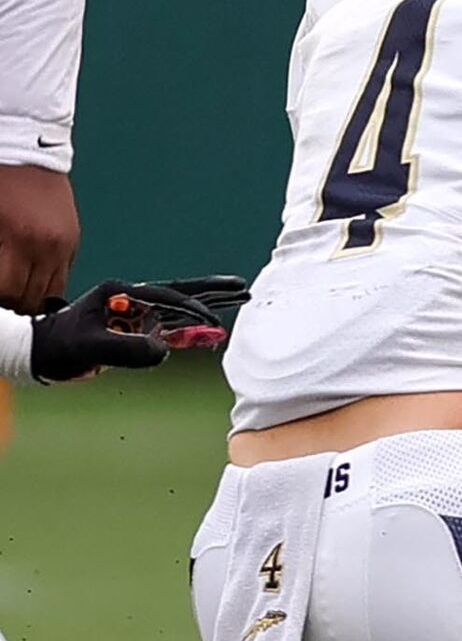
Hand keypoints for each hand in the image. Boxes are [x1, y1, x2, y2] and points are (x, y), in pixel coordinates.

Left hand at [0, 165, 77, 312]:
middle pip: (30, 299)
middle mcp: (47, 247)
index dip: (0, 303)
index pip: (8, 292)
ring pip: (50, 293)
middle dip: (11, 304)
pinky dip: (44, 283)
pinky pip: (61, 275)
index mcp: (19, 240)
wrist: (26, 148)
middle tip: (2, 301)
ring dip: (29, 298)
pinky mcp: (72, 240)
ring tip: (12, 294)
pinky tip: (28, 278)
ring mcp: (63, 244)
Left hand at [27, 278, 234, 381]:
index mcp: (121, 293)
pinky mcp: (135, 330)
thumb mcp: (91, 347)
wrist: (41, 354)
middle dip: (211, 290)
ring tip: (238, 300)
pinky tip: (209, 330)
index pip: (165, 296)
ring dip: (207, 306)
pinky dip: (191, 328)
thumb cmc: (60, 346)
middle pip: (179, 293)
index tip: (211, 319)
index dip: (190, 307)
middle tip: (241, 286)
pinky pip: (170, 327)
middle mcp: (131, 299)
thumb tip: (164, 350)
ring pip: (179, 308)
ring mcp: (134, 314)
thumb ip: (128, 348)